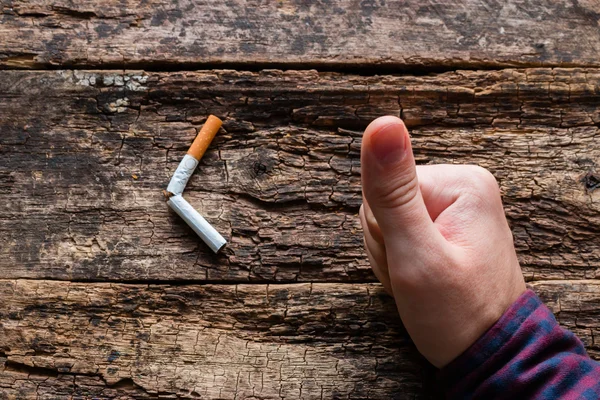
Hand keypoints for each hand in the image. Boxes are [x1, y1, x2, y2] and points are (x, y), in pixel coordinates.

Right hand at [359, 116, 525, 367]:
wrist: (489, 353)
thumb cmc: (457, 313)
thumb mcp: (417, 255)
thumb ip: (393, 192)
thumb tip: (382, 124)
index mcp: (460, 183)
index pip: (380, 189)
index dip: (382, 232)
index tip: (409, 262)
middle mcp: (461, 186)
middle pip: (382, 201)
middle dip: (388, 244)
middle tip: (415, 274)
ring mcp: (454, 205)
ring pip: (385, 219)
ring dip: (393, 254)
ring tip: (421, 278)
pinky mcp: (447, 223)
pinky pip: (399, 231)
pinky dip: (400, 259)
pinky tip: (421, 276)